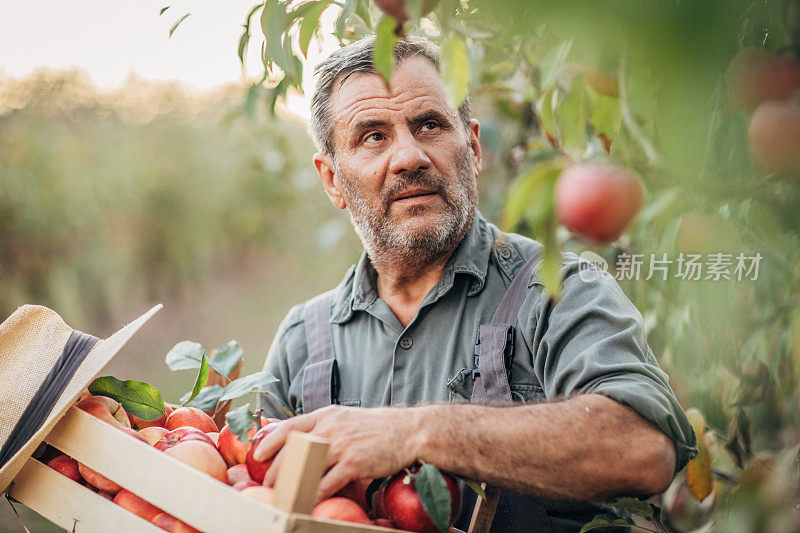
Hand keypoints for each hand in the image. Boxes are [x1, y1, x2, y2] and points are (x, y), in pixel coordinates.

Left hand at [252, 404, 424, 502]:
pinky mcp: (353, 463)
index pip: (290, 425)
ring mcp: (341, 445)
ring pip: (306, 467)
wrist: (408, 431)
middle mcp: (330, 427)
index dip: (270, 441)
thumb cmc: (377, 427)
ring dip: (291, 484)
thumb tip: (306, 439)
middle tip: (268, 483)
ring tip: (283, 494)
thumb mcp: (347, 418)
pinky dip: (314, 495)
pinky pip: (326, 484)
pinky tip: (307, 502)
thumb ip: (327, 426)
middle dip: (276, 469)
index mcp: (327, 415)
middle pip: (293, 450)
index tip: (258, 454)